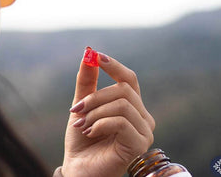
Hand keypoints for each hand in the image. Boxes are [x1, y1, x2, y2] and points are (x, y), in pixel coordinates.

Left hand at [62, 52, 154, 176]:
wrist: (79, 168)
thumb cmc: (82, 139)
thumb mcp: (82, 106)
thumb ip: (87, 83)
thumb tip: (89, 54)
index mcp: (131, 107)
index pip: (129, 79)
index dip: (114, 66)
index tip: (96, 56)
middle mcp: (142, 117)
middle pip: (123, 90)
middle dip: (95, 98)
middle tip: (77, 110)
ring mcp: (144, 131)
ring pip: (122, 104)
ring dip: (95, 113)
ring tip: (82, 125)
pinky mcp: (139, 144)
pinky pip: (121, 121)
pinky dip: (100, 124)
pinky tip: (91, 133)